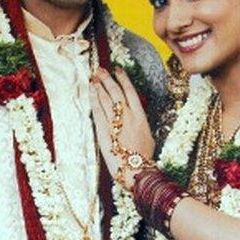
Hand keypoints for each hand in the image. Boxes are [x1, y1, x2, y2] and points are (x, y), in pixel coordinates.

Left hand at [90, 68, 154, 189]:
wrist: (136, 170)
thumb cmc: (143, 157)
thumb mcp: (148, 136)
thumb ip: (140, 123)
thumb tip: (136, 117)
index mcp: (140, 116)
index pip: (130, 92)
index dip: (123, 79)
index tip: (118, 70)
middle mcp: (128, 116)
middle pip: (116, 92)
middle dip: (107, 79)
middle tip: (101, 70)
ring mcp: (115, 123)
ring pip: (106, 99)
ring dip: (99, 87)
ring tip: (94, 78)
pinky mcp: (104, 131)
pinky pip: (98, 112)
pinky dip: (94, 100)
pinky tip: (91, 92)